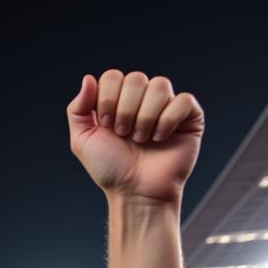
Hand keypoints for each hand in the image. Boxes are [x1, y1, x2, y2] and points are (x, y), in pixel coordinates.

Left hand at [67, 71, 203, 203]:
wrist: (134, 191)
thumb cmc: (110, 168)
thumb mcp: (82, 140)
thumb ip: (78, 109)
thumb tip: (88, 78)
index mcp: (119, 100)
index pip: (113, 76)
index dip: (107, 99)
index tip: (107, 126)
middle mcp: (143, 99)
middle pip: (135, 78)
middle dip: (125, 110)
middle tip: (123, 135)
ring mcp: (167, 106)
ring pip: (160, 85)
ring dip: (145, 117)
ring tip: (141, 140)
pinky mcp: (189, 117)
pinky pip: (183, 100)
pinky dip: (167, 121)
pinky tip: (160, 139)